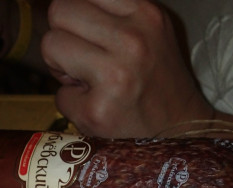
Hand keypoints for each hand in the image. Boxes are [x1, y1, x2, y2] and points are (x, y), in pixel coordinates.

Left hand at [41, 0, 213, 137]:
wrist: (181, 130)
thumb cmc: (157, 80)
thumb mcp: (148, 30)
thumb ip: (113, 12)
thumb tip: (68, 7)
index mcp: (145, 13)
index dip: (76, 15)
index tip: (88, 35)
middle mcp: (133, 40)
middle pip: (59, 10)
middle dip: (64, 35)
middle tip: (83, 60)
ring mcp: (115, 76)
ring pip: (50, 45)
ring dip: (61, 67)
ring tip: (90, 83)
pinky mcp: (98, 111)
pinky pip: (58, 95)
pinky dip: (72, 104)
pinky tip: (98, 108)